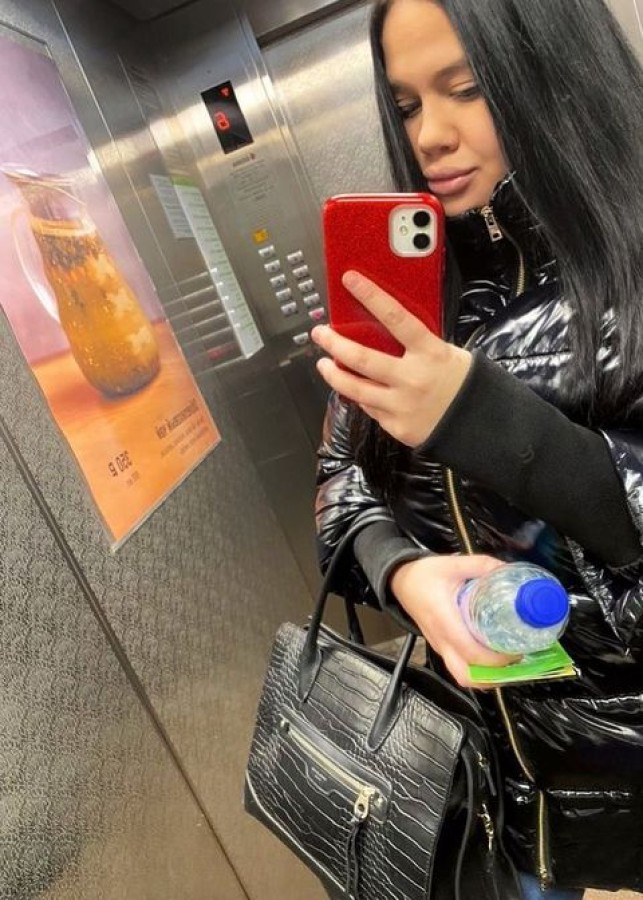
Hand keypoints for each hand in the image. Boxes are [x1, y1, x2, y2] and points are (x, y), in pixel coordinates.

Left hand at [311, 271, 471, 446]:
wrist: (478, 423)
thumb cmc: (461, 383)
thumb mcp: (445, 352)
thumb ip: (415, 343)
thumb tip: (381, 326)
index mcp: (430, 353)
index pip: (395, 317)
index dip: (371, 296)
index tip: (351, 280)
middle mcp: (413, 378)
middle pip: (362, 358)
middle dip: (334, 343)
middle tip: (320, 334)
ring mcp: (403, 405)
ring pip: (355, 389)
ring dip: (334, 374)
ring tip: (323, 365)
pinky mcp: (397, 426)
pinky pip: (369, 409)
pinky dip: (359, 397)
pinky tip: (353, 389)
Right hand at [390, 554, 517, 687]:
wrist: (400, 580)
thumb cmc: (424, 574)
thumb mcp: (453, 564)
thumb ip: (482, 565)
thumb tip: (507, 570)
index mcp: (445, 621)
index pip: (471, 652)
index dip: (496, 658)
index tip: (516, 651)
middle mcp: (441, 640)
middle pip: (465, 675)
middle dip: (492, 676)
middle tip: (514, 662)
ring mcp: (439, 646)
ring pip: (462, 675)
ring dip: (486, 675)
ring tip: (506, 663)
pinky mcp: (439, 646)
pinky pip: (458, 666)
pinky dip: (477, 669)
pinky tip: (492, 657)